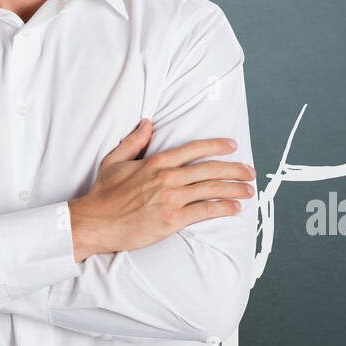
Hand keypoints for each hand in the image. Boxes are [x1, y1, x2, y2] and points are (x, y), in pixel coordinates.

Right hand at [67, 118, 254, 262]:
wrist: (95, 222)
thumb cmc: (103, 194)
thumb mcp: (115, 160)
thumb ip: (134, 141)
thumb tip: (147, 123)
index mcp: (155, 162)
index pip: (193, 149)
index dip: (216, 146)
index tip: (232, 145)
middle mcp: (167, 177)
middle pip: (209, 169)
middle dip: (234, 169)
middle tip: (250, 171)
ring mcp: (171, 198)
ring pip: (211, 189)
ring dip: (234, 188)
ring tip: (248, 190)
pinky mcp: (172, 219)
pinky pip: (204, 211)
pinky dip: (222, 208)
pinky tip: (234, 207)